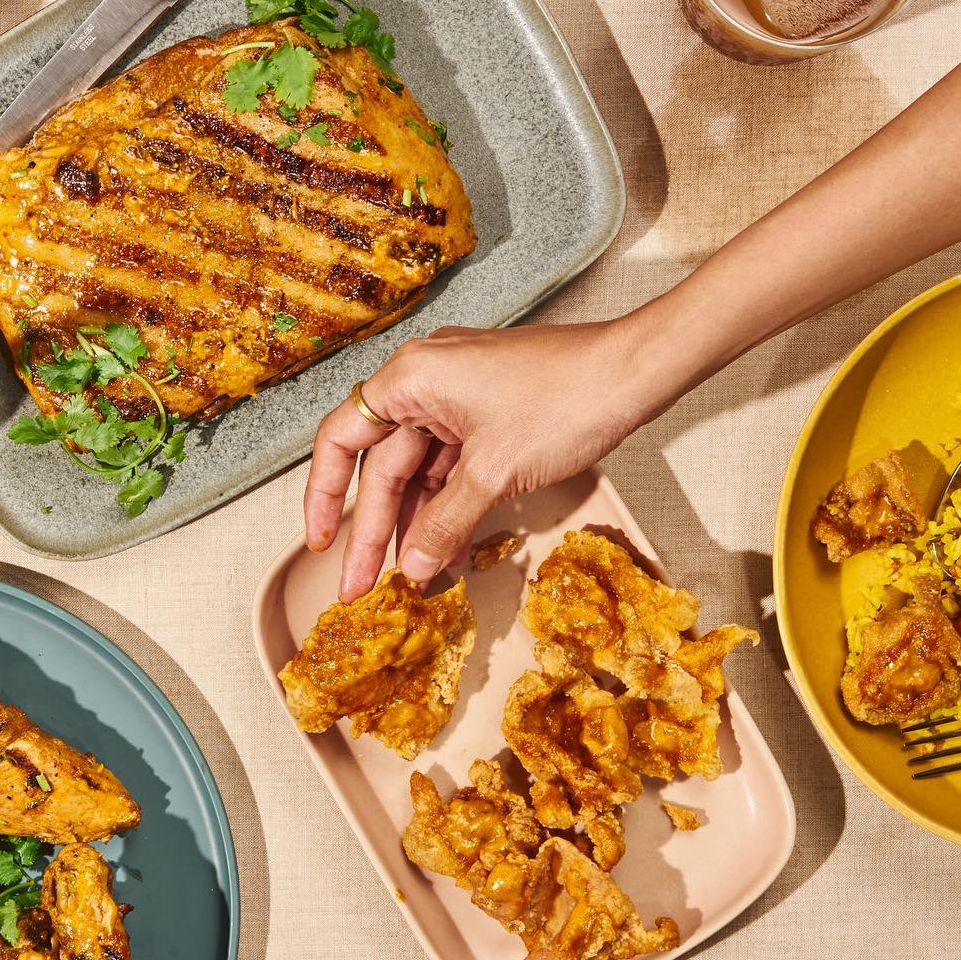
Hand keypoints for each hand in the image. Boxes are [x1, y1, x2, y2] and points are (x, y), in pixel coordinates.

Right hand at [305, 316, 658, 600]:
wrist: (637, 372)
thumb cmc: (566, 399)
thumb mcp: (493, 473)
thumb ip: (444, 523)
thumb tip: (414, 569)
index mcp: (411, 378)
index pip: (342, 440)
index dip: (325, 496)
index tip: (323, 543)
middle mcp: (426, 382)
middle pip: (382, 466)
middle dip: (374, 530)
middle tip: (362, 587)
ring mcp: (459, 398)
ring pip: (420, 472)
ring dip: (416, 525)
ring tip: (414, 579)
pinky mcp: (490, 415)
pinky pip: (454, 468)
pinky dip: (451, 508)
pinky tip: (452, 551)